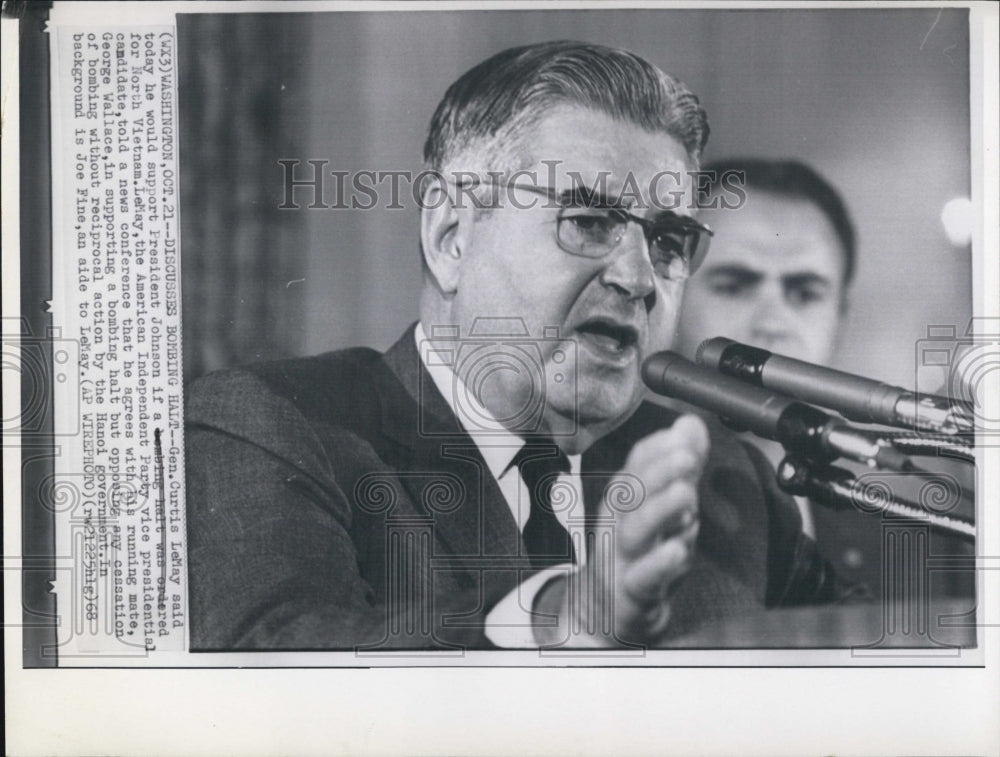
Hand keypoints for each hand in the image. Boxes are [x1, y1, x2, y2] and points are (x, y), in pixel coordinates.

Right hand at [534, 414, 709, 646]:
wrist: (605, 609)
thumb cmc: (638, 550)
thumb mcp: (661, 503)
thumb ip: (680, 465)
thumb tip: (691, 422)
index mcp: (626, 497)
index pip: (636, 463)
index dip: (659, 446)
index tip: (684, 433)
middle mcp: (619, 521)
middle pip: (632, 492)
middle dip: (658, 471)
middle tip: (687, 457)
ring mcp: (622, 556)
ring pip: (635, 531)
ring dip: (659, 510)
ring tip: (685, 495)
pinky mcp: (631, 591)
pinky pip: (642, 578)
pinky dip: (659, 564)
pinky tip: (678, 550)